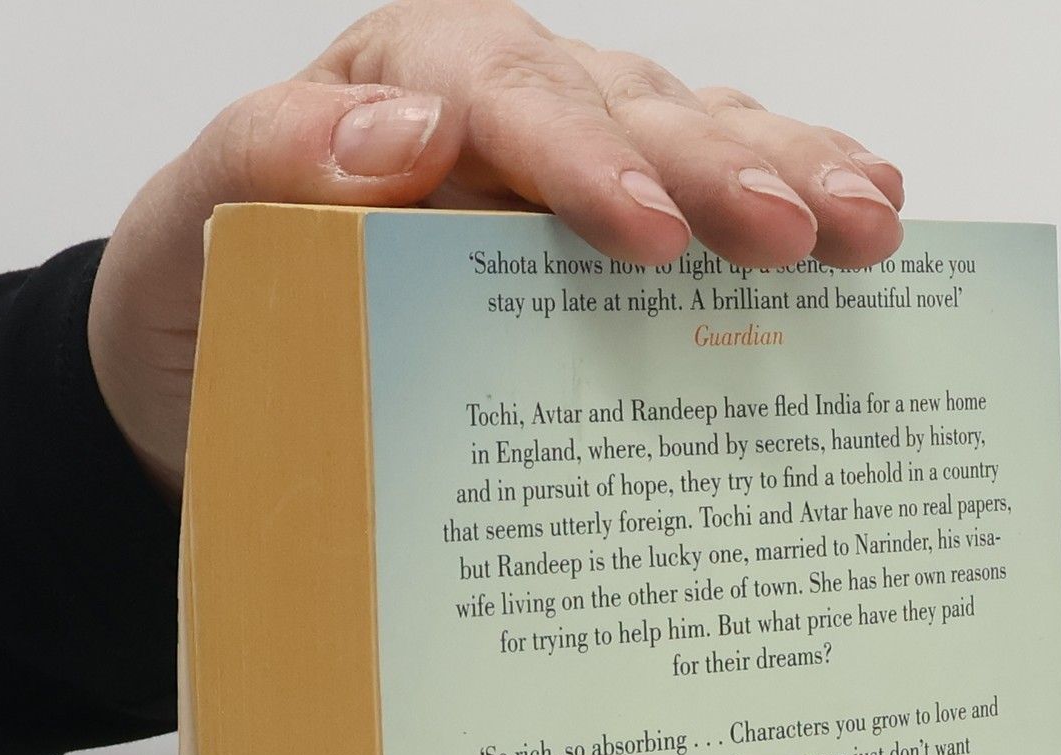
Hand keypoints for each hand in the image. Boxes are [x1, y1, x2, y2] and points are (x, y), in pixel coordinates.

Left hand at [89, 0, 904, 498]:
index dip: (580, 154)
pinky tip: (864, 210)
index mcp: (399, 82)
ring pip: (693, 133)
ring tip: (866, 221)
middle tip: (797, 232)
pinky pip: (708, 186)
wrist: (221, 367)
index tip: (641, 231)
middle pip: (626, 107)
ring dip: (785, 173)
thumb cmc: (211, 298)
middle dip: (719, 166)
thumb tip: (399, 135)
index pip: (498, 92)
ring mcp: (568, 155)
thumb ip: (266, 163)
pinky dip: (789, 191)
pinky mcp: (612, 218)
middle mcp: (500, 102)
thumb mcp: (194, 229)